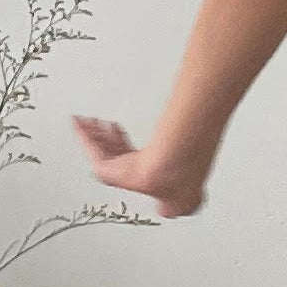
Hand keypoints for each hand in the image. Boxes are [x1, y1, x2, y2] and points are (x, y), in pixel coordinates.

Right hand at [72, 115, 208, 219]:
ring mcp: (122, 176)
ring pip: (101, 151)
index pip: (132, 155)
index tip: (117, 128)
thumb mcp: (193, 144)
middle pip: (113, 153)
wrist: (175, 171)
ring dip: (92, 134)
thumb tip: (207, 109)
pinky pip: (93, 152)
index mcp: (152, 173)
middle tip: (98, 123)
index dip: (123, 142)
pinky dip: (84, 137)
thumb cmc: (186, 166)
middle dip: (105, 136)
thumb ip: (195, 130)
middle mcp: (135, 177)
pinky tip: (78, 123)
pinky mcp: (109, 173)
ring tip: (84, 120)